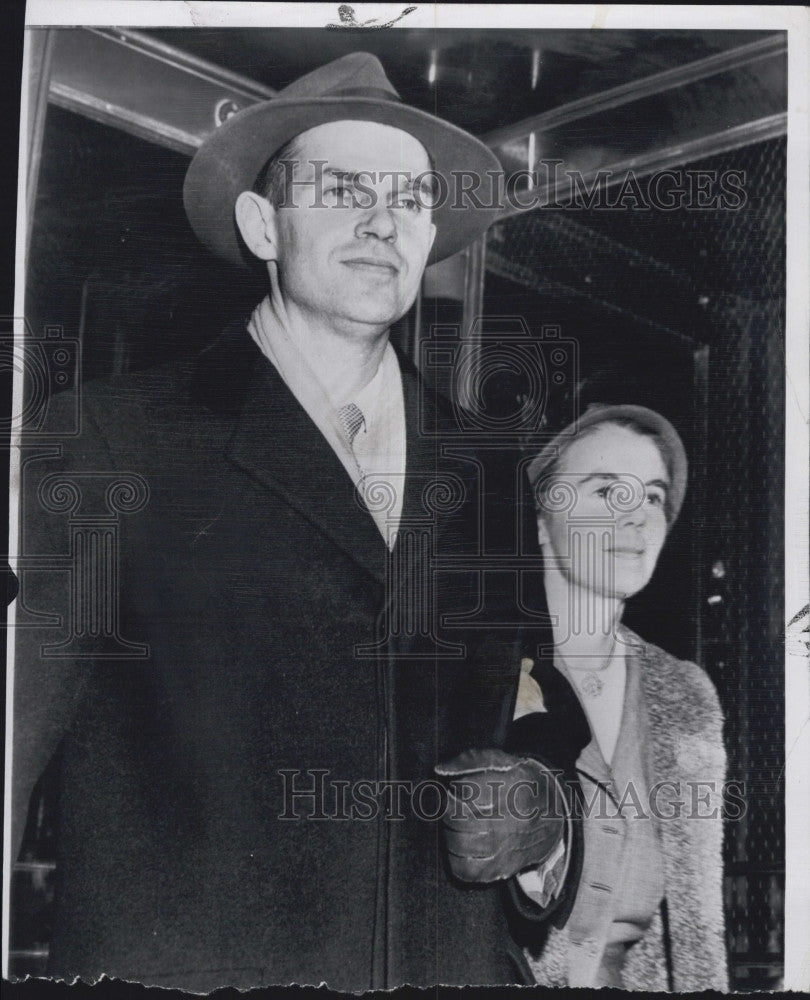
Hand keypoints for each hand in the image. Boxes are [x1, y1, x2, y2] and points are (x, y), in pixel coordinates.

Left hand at [435, 748, 566, 883]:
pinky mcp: (504, 868)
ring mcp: (510, 847)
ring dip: (449, 832)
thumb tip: (440, 770)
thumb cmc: (518, 783)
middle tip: (453, 805)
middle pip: (461, 819)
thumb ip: (470, 760)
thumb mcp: (501, 761)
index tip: (456, 788)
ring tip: (457, 823)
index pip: (469, 790)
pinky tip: (461, 844)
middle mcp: (515, 818)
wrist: (552, 815)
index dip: (454, 788)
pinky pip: (466, 869)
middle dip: (449, 810)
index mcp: (516, 786)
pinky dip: (455, 857)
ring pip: (461, 844)